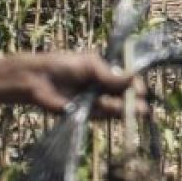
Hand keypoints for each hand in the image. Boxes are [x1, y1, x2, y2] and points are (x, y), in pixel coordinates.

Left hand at [14, 52, 144, 117]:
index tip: (140, 91)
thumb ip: (111, 74)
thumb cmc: (63, 66)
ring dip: (124, 109)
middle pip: (126, 96)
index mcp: (107, 73)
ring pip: (118, 108)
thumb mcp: (90, 65)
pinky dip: (110, 113)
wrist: (39, 80)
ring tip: (130, 109)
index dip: (136, 86)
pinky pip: (104, 115)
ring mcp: (98, 102)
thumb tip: (133, 77)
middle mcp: (105, 88)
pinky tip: (112, 108)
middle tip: (142, 108)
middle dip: (135, 102)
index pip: (128, 80)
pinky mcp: (89, 114)